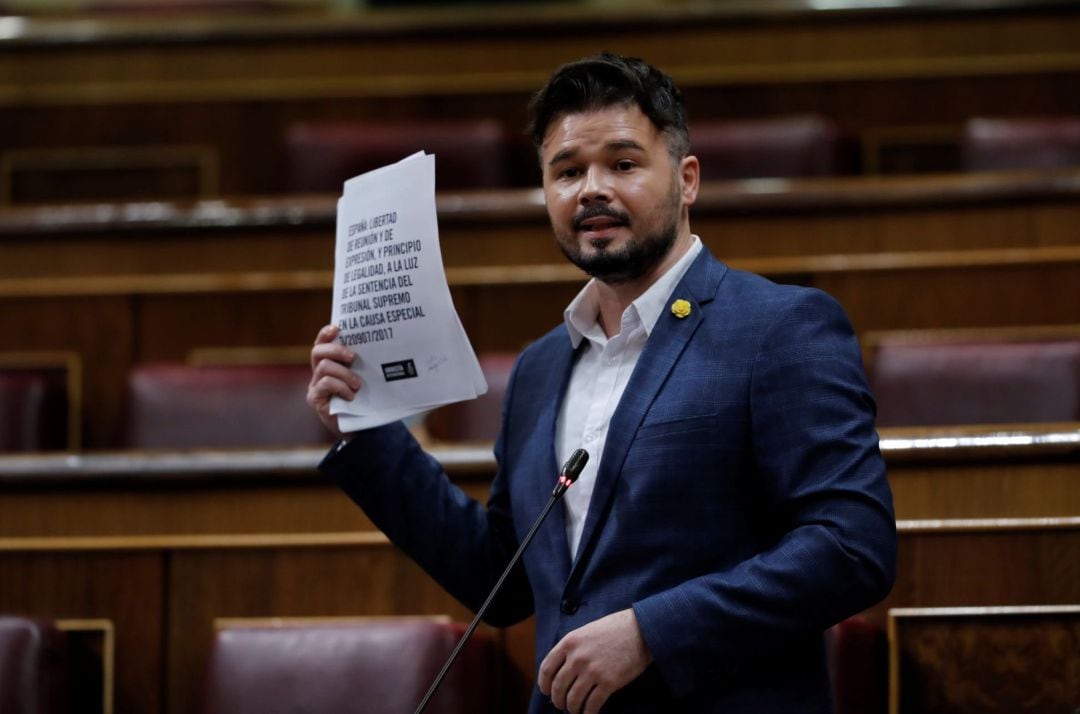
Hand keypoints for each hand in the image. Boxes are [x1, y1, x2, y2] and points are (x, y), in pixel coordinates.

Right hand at [306, 324, 360, 438]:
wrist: (358, 426)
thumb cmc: (362, 399)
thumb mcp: (362, 377)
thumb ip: (360, 364)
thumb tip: (375, 346)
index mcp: (329, 363)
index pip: (321, 343)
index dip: (326, 334)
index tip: (337, 328)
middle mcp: (318, 372)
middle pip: (318, 351)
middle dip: (336, 350)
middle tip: (353, 357)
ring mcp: (315, 385)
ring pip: (324, 367)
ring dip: (344, 374)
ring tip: (357, 385)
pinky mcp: (315, 398)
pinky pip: (325, 384)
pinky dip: (341, 387)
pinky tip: (350, 396)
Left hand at [538, 608, 652, 713]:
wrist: (640, 630)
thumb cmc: (614, 629)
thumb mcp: (586, 631)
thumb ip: (572, 648)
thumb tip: (563, 670)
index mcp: (569, 642)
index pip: (547, 669)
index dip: (544, 684)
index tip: (546, 691)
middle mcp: (577, 658)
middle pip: (558, 687)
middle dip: (558, 700)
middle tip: (561, 704)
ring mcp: (592, 671)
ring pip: (573, 699)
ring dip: (572, 708)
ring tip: (575, 710)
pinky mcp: (608, 682)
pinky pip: (592, 704)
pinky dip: (588, 713)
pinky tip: (589, 713)